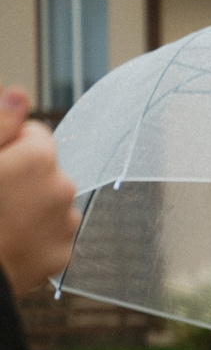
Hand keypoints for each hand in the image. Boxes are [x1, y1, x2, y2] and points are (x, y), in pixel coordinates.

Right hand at [0, 90, 78, 296]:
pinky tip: (7, 239)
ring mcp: (65, 226)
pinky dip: (33, 234)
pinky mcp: (62, 256)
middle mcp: (63, 189)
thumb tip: (19, 93)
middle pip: (44, 169)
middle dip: (21, 174)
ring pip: (49, 202)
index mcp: (40, 158)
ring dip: (29, 204)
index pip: (34, 132)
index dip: (8, 143)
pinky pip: (50, 234)